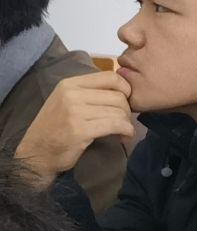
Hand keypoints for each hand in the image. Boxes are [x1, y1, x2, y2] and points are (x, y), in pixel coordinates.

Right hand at [13, 71, 136, 187]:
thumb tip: (124, 90)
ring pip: (119, 111)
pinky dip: (126, 131)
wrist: (36, 153)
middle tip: (123, 122)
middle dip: (127, 110)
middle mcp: (71, 94)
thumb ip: (90, 93)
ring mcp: (75, 111)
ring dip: (126, 123)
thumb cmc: (55, 128)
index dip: (126, 89)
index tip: (126, 102)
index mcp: (69, 84)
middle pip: (118, 95)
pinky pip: (115, 125)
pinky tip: (123, 137)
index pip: (111, 77)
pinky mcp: (80, 129)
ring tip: (123, 132)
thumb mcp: (68, 102)